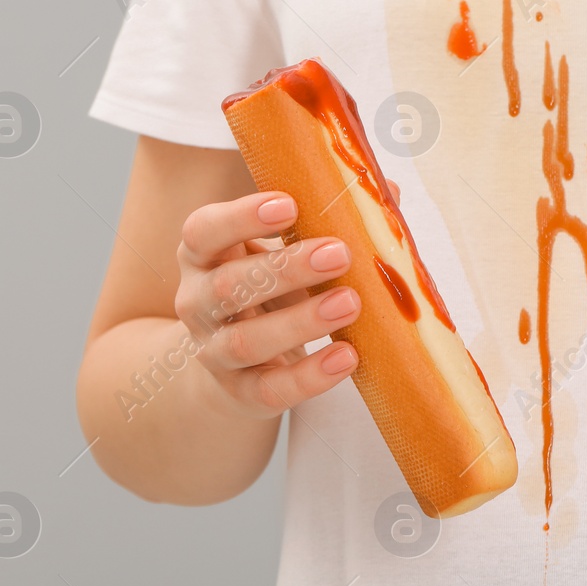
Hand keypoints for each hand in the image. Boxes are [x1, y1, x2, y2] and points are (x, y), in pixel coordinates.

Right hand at [175, 191, 360, 418]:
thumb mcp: (284, 253)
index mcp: (204, 255)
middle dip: (286, 269)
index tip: (290, 204)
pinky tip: (347, 357)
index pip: (204, 231)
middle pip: (229, 285)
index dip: (241, 217)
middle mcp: (198, 302)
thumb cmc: (271, 292)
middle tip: (340, 254)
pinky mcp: (241, 392)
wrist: (241, 366)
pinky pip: (272, 389)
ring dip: (300, 322)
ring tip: (350, 303)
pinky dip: (310, 377)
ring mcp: (215, 351)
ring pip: (246, 341)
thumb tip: (388, 193)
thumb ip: (326, 222)